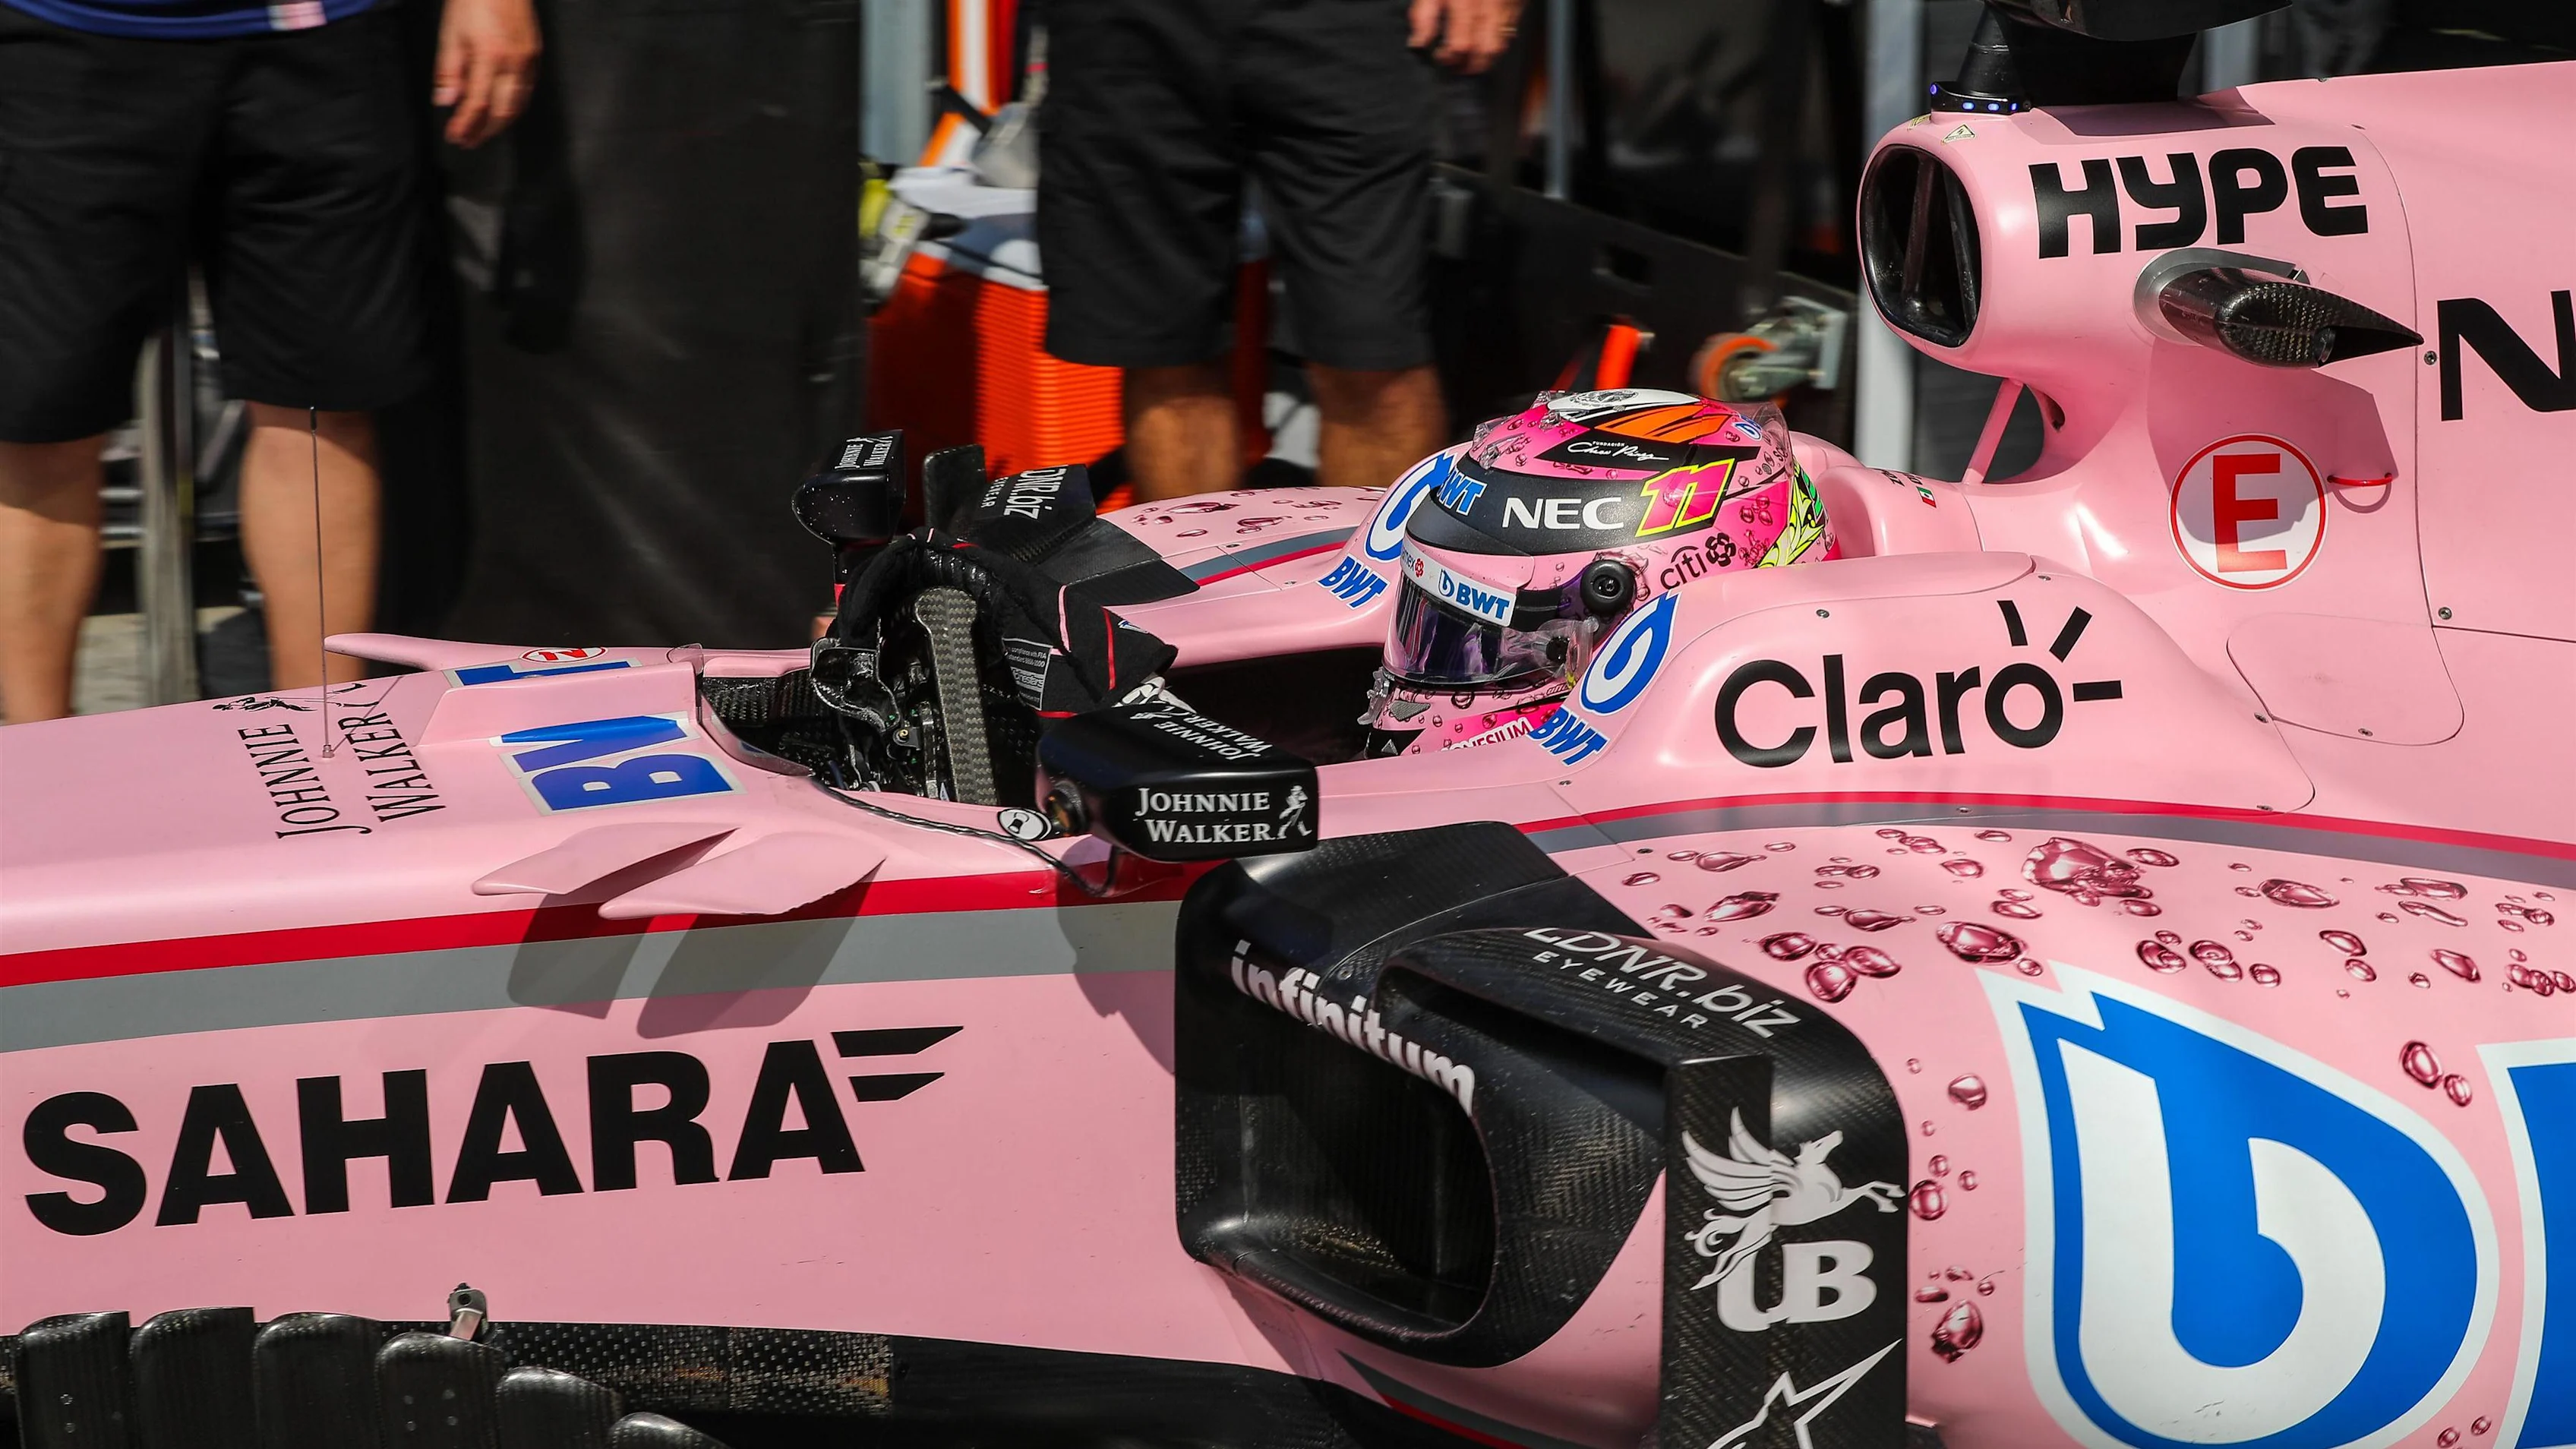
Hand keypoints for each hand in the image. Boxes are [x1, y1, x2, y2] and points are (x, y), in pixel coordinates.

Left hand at [434, 0, 542, 148]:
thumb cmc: (472, 0)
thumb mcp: (450, 32)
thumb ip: (449, 69)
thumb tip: (446, 101)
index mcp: (489, 56)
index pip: (477, 103)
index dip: (466, 125)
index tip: (454, 136)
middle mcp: (513, 64)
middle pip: (502, 112)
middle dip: (485, 131)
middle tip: (469, 142)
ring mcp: (528, 61)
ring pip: (518, 105)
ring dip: (500, 123)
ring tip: (484, 131)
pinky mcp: (535, 56)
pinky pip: (526, 91)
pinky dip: (513, 107)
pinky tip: (502, 110)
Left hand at [1407, 0, 1522, 73]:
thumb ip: (1423, 14)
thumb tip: (1418, 43)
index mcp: (1463, 3)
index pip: (1460, 45)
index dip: (1450, 58)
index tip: (1440, 57)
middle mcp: (1488, 7)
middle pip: (1484, 51)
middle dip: (1471, 65)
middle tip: (1458, 68)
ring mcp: (1505, 6)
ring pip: (1501, 44)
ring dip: (1487, 58)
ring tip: (1473, 62)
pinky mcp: (1517, 3)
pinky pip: (1511, 30)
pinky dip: (1499, 42)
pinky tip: (1487, 42)